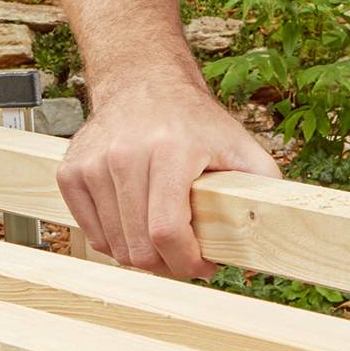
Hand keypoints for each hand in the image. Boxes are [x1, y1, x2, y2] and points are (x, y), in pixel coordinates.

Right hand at [55, 85, 279, 278]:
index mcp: (170, 150)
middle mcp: (125, 155)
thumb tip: (278, 232)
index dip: (187, 263)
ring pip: (114, 246)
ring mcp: (92, 164)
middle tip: (185, 258)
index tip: (203, 266)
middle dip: (168, 266)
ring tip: (163, 240)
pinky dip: (115, 241)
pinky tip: (136, 225)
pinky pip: (93, 234)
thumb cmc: (194, 121)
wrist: (144, 84)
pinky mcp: (71, 172)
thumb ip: (265, 184)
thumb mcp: (240, 145)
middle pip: (139, 247)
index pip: (167, 232)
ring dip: (142, 255)